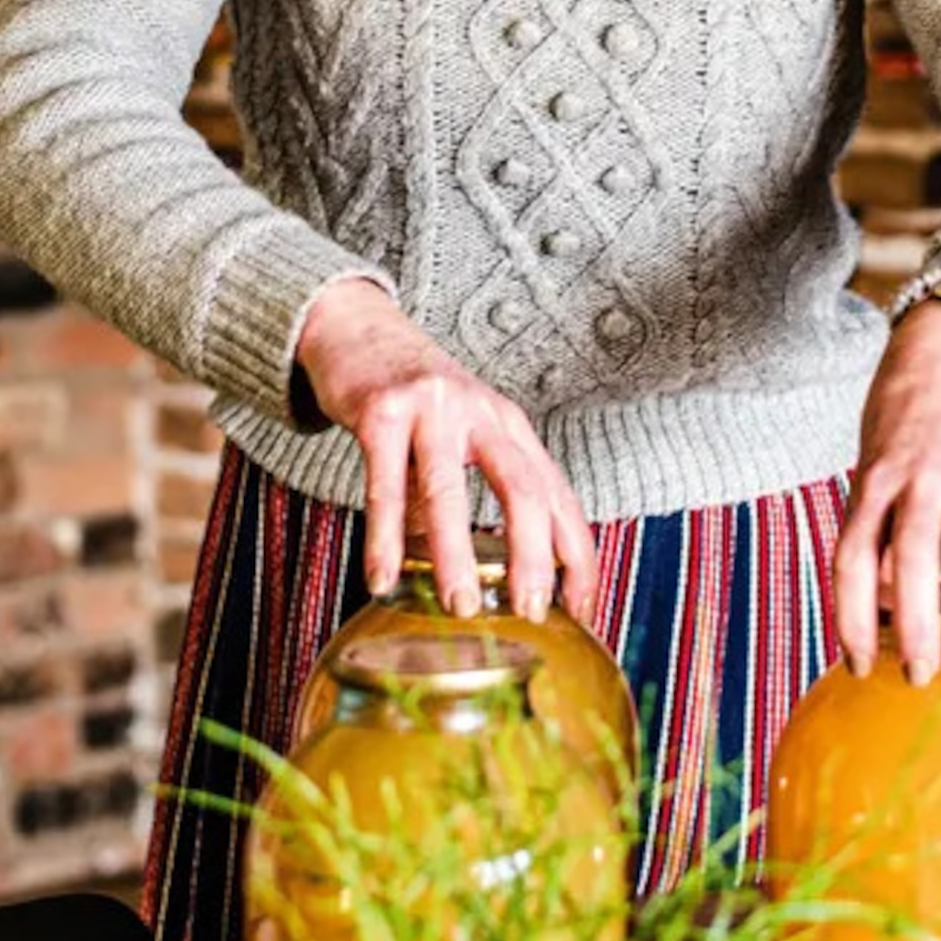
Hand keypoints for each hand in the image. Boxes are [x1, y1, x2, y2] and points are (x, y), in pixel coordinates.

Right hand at [296, 281, 596, 625]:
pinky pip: (382, 483)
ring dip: (457, 553)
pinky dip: (383, 536)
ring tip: (460, 606)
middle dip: (533, 556)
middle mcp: (481, 413)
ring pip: (449, 490)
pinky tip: (382, 577)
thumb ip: (471, 501)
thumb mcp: (461, 439)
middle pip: (523, 489)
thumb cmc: (415, 399)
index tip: (582, 613)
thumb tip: (480, 584)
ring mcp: (431, 409)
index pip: (559, 498)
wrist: (357, 327)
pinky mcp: (381, 411)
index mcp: (510, 427)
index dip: (578, 558)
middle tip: (532, 612)